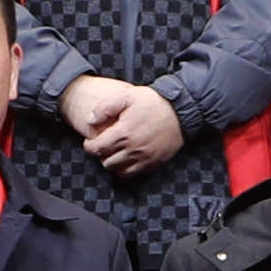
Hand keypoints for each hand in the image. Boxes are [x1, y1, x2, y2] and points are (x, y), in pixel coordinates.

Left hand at [68, 78, 186, 173]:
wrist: (180, 109)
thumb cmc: (153, 102)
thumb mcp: (126, 96)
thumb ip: (104, 108)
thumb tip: (90, 121)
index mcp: (123, 133)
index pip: (97, 149)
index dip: (89, 146)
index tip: (90, 141)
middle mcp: (133, 149)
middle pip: (106, 163)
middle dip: (101, 155)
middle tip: (102, 146)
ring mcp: (145, 158)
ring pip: (119, 172)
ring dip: (113, 164)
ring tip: (114, 153)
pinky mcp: (154, 163)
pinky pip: (134, 174)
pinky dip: (126, 170)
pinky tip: (126, 159)